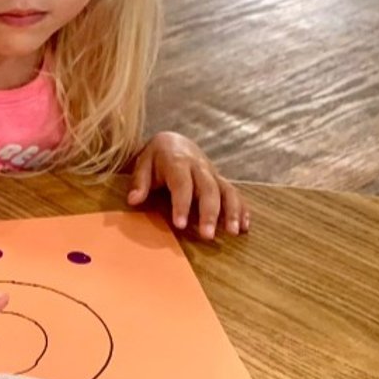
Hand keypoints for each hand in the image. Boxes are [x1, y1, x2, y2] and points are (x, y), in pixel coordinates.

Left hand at [127, 131, 249, 239]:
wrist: (173, 142)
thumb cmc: (155, 157)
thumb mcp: (142, 164)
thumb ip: (139, 182)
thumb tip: (133, 200)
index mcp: (178, 161)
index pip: (182, 184)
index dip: (182, 204)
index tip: (181, 224)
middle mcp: (199, 166)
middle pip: (208, 189)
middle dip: (209, 213)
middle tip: (207, 236)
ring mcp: (213, 173)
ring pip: (226, 190)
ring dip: (232, 211)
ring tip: (233, 232)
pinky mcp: (220, 179)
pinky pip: (234, 193)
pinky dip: (242, 209)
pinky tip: (244, 227)